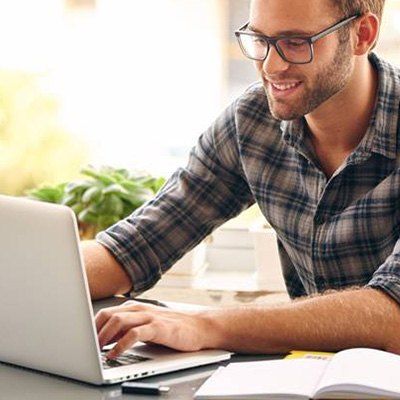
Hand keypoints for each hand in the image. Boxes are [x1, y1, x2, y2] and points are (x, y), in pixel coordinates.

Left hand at [95, 300, 214, 358]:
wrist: (199, 326)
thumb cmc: (172, 327)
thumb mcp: (146, 325)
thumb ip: (126, 329)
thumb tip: (104, 340)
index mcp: (135, 308)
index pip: (106, 312)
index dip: (91, 326)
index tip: (81, 339)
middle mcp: (140, 309)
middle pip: (108, 314)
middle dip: (94, 331)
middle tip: (85, 346)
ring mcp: (149, 317)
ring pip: (119, 321)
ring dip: (103, 336)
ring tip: (95, 351)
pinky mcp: (158, 328)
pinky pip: (134, 334)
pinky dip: (120, 344)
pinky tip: (114, 354)